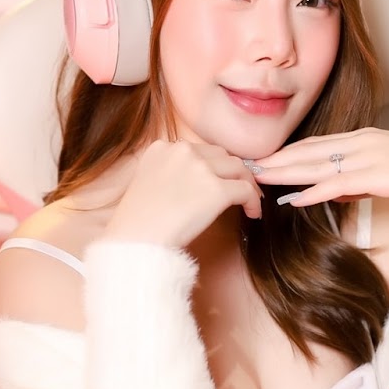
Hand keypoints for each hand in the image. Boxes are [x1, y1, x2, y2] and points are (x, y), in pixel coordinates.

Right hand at [103, 139, 262, 249]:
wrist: (135, 240)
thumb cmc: (138, 223)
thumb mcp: (147, 182)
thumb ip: (169, 173)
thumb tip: (197, 183)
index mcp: (162, 148)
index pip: (199, 150)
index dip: (213, 166)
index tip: (218, 179)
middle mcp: (182, 151)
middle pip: (221, 155)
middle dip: (232, 171)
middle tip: (240, 189)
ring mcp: (201, 169)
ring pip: (239, 168)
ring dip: (247, 184)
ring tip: (249, 201)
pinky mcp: (216, 190)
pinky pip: (246, 190)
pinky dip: (253, 201)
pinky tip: (252, 213)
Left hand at [251, 129, 388, 208]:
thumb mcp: (384, 171)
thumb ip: (356, 179)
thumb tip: (331, 191)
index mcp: (361, 138)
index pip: (315, 144)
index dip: (286, 152)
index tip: (262, 159)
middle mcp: (360, 143)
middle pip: (308, 150)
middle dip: (276, 159)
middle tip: (247, 166)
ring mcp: (368, 157)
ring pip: (317, 164)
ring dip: (285, 172)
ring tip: (259, 178)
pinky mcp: (376, 175)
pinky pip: (338, 184)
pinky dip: (313, 191)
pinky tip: (295, 198)